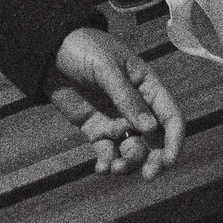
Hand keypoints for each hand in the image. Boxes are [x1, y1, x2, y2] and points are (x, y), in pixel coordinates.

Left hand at [48, 28, 184, 174]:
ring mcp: (115, 119)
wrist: (48, 50)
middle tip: (147, 175)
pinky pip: (106, 151)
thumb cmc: (83, 47)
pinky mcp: (95, 129)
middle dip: (154, 160)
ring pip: (131, 149)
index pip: (170, 117)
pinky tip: (101, 168)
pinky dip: (107, 163)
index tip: (169, 161)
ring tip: (115, 168)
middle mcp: (136, 107)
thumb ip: (126, 97)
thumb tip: (150, 128)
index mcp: (147, 86)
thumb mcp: (106, 68)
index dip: (174, 141)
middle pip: (155, 140)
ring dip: (129, 163)